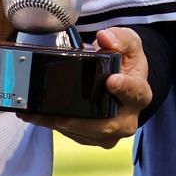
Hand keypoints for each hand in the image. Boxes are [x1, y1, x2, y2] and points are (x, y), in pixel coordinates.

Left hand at [21, 26, 150, 146]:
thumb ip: (119, 38)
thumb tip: (105, 38)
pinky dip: (53, 125)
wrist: (119, 80)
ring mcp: (109, 132)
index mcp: (139, 94)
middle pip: (108, 126)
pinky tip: (37, 115)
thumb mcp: (127, 43)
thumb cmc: (125, 63)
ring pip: (86, 134)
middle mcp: (127, 118)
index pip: (135, 93)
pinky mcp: (91, 137)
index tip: (111, 81)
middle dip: (83, 122)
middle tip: (62, 116)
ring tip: (38, 113)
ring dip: (60, 124)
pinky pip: (72, 134)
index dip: (124, 88)